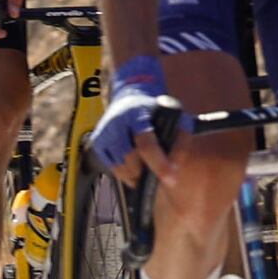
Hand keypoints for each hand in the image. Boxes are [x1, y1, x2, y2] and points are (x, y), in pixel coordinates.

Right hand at [86, 65, 177, 180]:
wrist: (129, 99)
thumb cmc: (156, 113)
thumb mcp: (176, 119)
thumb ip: (181, 142)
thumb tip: (174, 169)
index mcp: (137, 114)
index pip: (146, 144)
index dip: (159, 163)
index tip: (171, 179)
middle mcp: (116, 122)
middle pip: (130, 159)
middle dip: (145, 172)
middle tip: (158, 176)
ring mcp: (104, 132)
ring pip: (120, 167)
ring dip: (136, 175)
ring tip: (146, 170)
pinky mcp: (97, 142)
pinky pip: (112, 167)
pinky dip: (125, 173)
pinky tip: (134, 165)